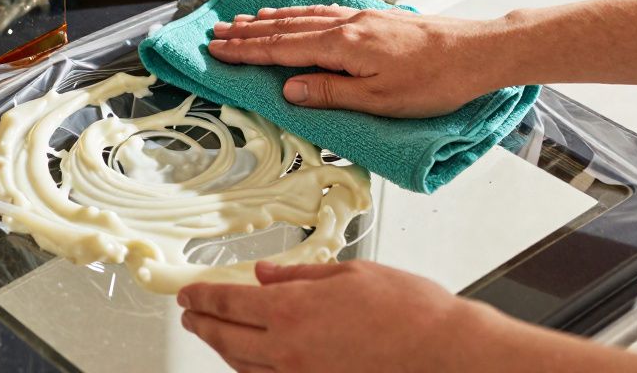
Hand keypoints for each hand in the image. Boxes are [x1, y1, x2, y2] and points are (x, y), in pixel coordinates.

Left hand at [179, 261, 636, 372]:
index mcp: (293, 309)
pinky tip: (255, 360)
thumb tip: (266, 274)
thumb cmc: (413, 312)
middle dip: (203, 325)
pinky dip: (255, 368)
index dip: (201, 297)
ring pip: (245, 366)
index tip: (187, 294)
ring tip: (216, 335)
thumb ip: (301, 275)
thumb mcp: (352, 274)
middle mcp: (288, 349)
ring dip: (226, 348)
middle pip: (227, 339)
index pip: (228, 302)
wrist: (450, 355)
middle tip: (189, 315)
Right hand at [207, 5, 507, 117]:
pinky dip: (301, 14)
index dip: (246, 51)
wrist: (478, 53)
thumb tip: (289, 90)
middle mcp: (348, 25)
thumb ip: (329, 93)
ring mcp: (362, 18)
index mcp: (343, 46)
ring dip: (271, 20)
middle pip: (286, 27)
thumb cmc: (436, 81)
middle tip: (218, 33)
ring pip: (305, 16)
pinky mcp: (377, 18)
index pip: (281, 48)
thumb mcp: (378, 100)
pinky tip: (298, 15)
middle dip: (248, 32)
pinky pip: (325, 12)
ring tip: (246, 20)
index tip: (218, 51)